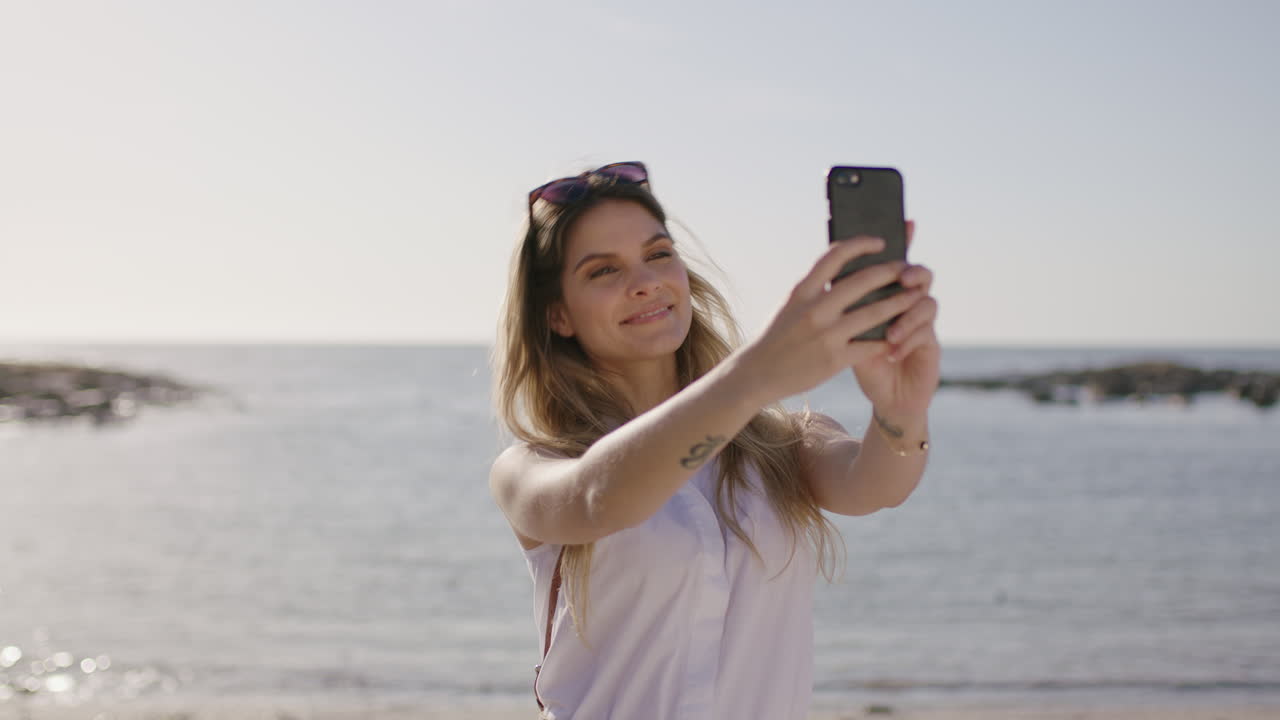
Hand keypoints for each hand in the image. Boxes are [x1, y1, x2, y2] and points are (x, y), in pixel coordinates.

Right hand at [740, 235, 907, 403]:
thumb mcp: (791, 305)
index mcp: (802, 290)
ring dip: (899, 303)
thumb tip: (845, 267)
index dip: (861, 244)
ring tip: (914, 297)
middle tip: (907, 269)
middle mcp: (815, 309)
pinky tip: (901, 333)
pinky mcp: (835, 359)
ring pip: (874, 313)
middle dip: (891, 272)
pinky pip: (871, 344)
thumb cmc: (778, 336)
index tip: (880, 242)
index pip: (836, 255)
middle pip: (863, 281)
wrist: (759, 373)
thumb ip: (815, 288)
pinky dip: (888, 338)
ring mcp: (826, 335)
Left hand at [850, 219, 940, 417]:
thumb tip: (830, 275)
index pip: (897, 260)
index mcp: (886, 294)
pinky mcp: (931, 345)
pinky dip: (907, 341)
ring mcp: (922, 323)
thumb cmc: (861, 361)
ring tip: (890, 333)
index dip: (905, 240)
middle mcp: (908, 303)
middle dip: (911, 273)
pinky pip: (926, 334)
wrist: (883, 397)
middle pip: (919, 275)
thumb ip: (844, 304)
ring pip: (927, 303)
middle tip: (901, 278)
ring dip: (907, 316)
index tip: (906, 222)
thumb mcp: (845, 331)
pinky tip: (891, 352)